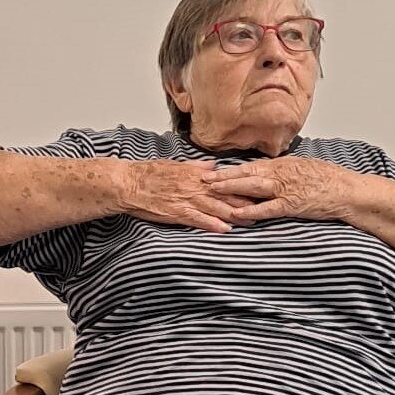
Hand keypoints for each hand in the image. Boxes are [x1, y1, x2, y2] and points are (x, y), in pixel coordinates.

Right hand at [114, 159, 255, 233]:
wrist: (129, 183)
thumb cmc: (149, 174)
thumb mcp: (175, 165)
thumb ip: (196, 167)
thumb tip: (213, 166)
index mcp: (196, 175)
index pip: (226, 182)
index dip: (244, 187)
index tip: (259, 191)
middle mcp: (195, 187)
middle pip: (226, 196)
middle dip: (247, 203)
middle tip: (265, 208)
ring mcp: (186, 200)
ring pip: (216, 208)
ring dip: (235, 216)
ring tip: (252, 221)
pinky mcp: (176, 212)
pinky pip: (197, 219)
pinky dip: (211, 224)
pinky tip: (224, 229)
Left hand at [200, 157, 356, 222]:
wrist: (346, 191)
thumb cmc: (326, 180)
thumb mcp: (301, 168)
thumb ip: (281, 170)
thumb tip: (263, 171)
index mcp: (282, 164)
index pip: (249, 165)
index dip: (229, 168)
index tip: (212, 170)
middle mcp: (281, 173)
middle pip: (246, 173)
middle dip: (222, 176)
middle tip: (201, 178)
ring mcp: (285, 189)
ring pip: (252, 187)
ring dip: (230, 188)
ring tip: (211, 191)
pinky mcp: (291, 205)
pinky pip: (266, 208)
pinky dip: (250, 210)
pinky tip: (235, 213)